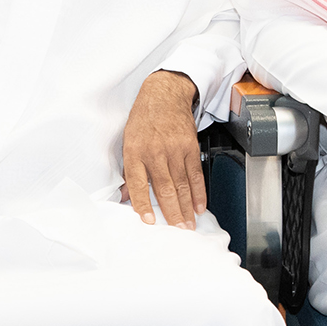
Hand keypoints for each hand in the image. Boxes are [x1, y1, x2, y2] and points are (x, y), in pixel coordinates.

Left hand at [119, 70, 203, 228]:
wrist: (164, 94)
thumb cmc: (143, 118)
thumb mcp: (127, 141)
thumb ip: (129, 171)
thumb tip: (127, 197)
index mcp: (135, 152)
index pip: (138, 184)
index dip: (143, 205)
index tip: (149, 222)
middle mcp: (155, 152)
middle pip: (165, 188)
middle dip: (172, 212)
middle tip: (178, 230)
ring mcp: (174, 149)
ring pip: (182, 184)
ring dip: (186, 207)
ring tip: (189, 224)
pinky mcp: (190, 147)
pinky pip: (195, 174)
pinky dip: (198, 192)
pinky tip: (199, 206)